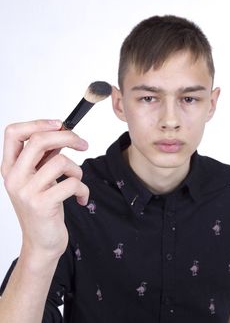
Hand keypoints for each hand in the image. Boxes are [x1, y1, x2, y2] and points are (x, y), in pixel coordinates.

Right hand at [1, 119, 88, 261]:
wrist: (41, 243)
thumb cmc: (43, 208)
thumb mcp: (39, 179)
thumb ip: (44, 157)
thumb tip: (62, 132)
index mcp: (10, 167)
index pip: (13, 132)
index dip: (38, 123)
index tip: (59, 125)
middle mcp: (14, 177)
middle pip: (40, 140)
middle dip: (68, 137)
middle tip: (82, 144)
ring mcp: (26, 191)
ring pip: (61, 162)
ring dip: (77, 170)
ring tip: (77, 181)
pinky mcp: (42, 205)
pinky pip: (72, 183)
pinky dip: (83, 189)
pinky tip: (82, 198)